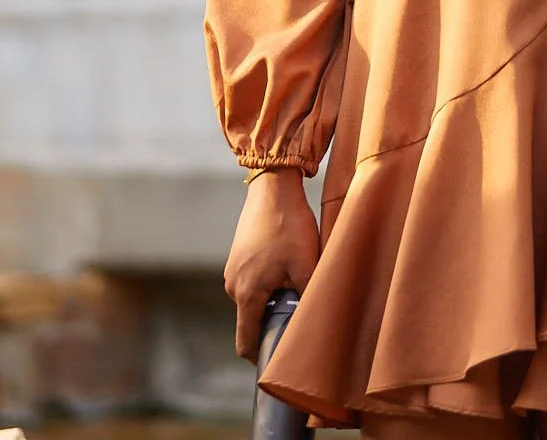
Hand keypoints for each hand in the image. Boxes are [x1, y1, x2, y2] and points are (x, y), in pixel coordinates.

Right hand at [224, 167, 319, 360]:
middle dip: (272, 321)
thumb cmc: (289, 225)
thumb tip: (314, 323)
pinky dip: (267, 280)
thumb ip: (308, 298)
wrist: (273, 185)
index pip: (245, 341)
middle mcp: (232, 284)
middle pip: (252, 319)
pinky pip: (251, 280)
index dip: (260, 356)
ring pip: (253, 298)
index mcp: (246, 294)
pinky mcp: (238, 254)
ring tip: (295, 282)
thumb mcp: (306, 264)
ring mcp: (233, 268)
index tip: (277, 361)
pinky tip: (286, 264)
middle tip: (298, 314)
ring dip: (271, 298)